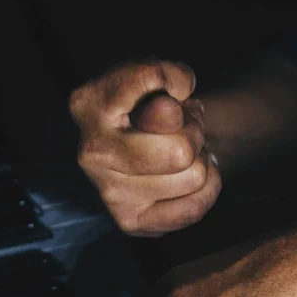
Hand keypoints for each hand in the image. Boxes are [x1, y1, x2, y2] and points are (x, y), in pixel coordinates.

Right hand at [69, 60, 220, 235]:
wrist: (137, 140)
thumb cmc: (148, 103)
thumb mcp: (153, 74)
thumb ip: (161, 77)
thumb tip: (169, 112)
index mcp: (89, 104)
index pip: (149, 83)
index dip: (177, 81)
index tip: (176, 88)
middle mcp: (91, 152)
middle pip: (181, 150)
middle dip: (195, 134)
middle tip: (186, 128)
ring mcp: (108, 193)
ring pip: (193, 177)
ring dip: (201, 160)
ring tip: (184, 150)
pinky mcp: (129, 222)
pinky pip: (192, 210)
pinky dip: (207, 189)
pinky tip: (192, 175)